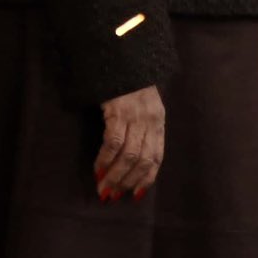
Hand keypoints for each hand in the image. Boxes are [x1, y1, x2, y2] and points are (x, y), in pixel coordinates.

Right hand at [95, 85, 164, 199]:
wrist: (123, 62)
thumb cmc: (131, 88)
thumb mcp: (144, 109)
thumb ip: (142, 131)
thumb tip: (132, 161)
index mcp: (159, 122)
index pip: (157, 156)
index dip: (147, 177)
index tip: (136, 194)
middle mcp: (151, 121)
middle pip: (143, 159)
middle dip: (128, 181)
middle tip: (113, 195)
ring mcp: (136, 116)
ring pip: (129, 155)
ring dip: (115, 175)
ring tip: (103, 188)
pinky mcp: (119, 112)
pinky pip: (113, 142)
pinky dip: (105, 159)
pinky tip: (98, 169)